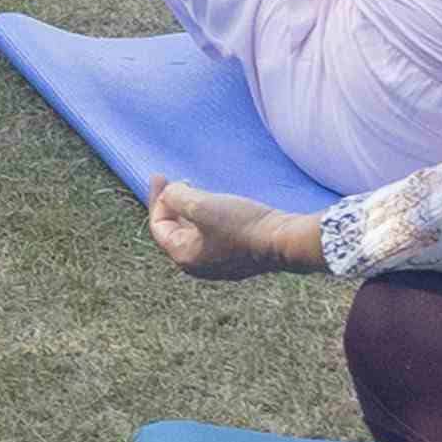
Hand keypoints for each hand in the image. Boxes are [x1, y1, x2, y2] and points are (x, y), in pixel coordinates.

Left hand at [148, 183, 317, 279]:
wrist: (284, 241)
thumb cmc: (242, 226)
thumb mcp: (202, 205)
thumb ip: (177, 197)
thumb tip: (170, 192)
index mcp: (185, 256)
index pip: (159, 226)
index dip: (157, 199)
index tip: (162, 176)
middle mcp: (199, 265)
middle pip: (175, 230)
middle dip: (172, 203)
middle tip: (174, 182)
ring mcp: (220, 263)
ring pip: (195, 232)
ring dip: (190, 209)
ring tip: (194, 189)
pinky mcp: (238, 256)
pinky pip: (212, 235)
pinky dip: (207, 218)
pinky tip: (216, 204)